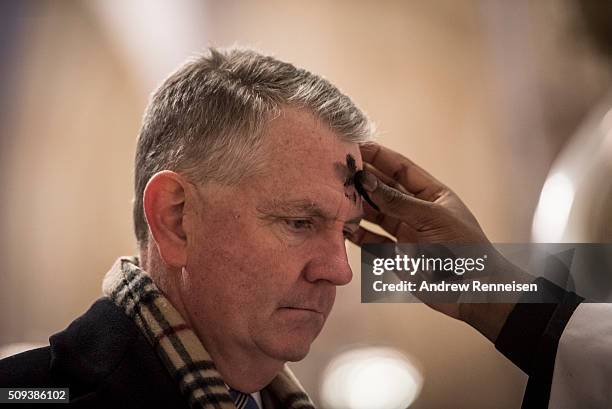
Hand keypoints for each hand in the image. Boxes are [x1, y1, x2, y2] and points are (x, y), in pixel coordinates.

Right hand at [349, 142, 515, 341]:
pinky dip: (356, 234)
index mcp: (432, 195)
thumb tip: (366, 178)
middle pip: (384, 189)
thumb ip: (397, 201)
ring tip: (334, 195)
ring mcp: (405, 233)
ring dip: (356, 205)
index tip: (355, 145)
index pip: (401, 168)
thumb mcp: (432, 218)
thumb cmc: (464, 249)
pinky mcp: (396, 256)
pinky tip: (341, 226)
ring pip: (374, 214)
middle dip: (363, 179)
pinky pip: (371, 240)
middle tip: (338, 170)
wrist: (474, 292)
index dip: (379, 156)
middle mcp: (416, 211)